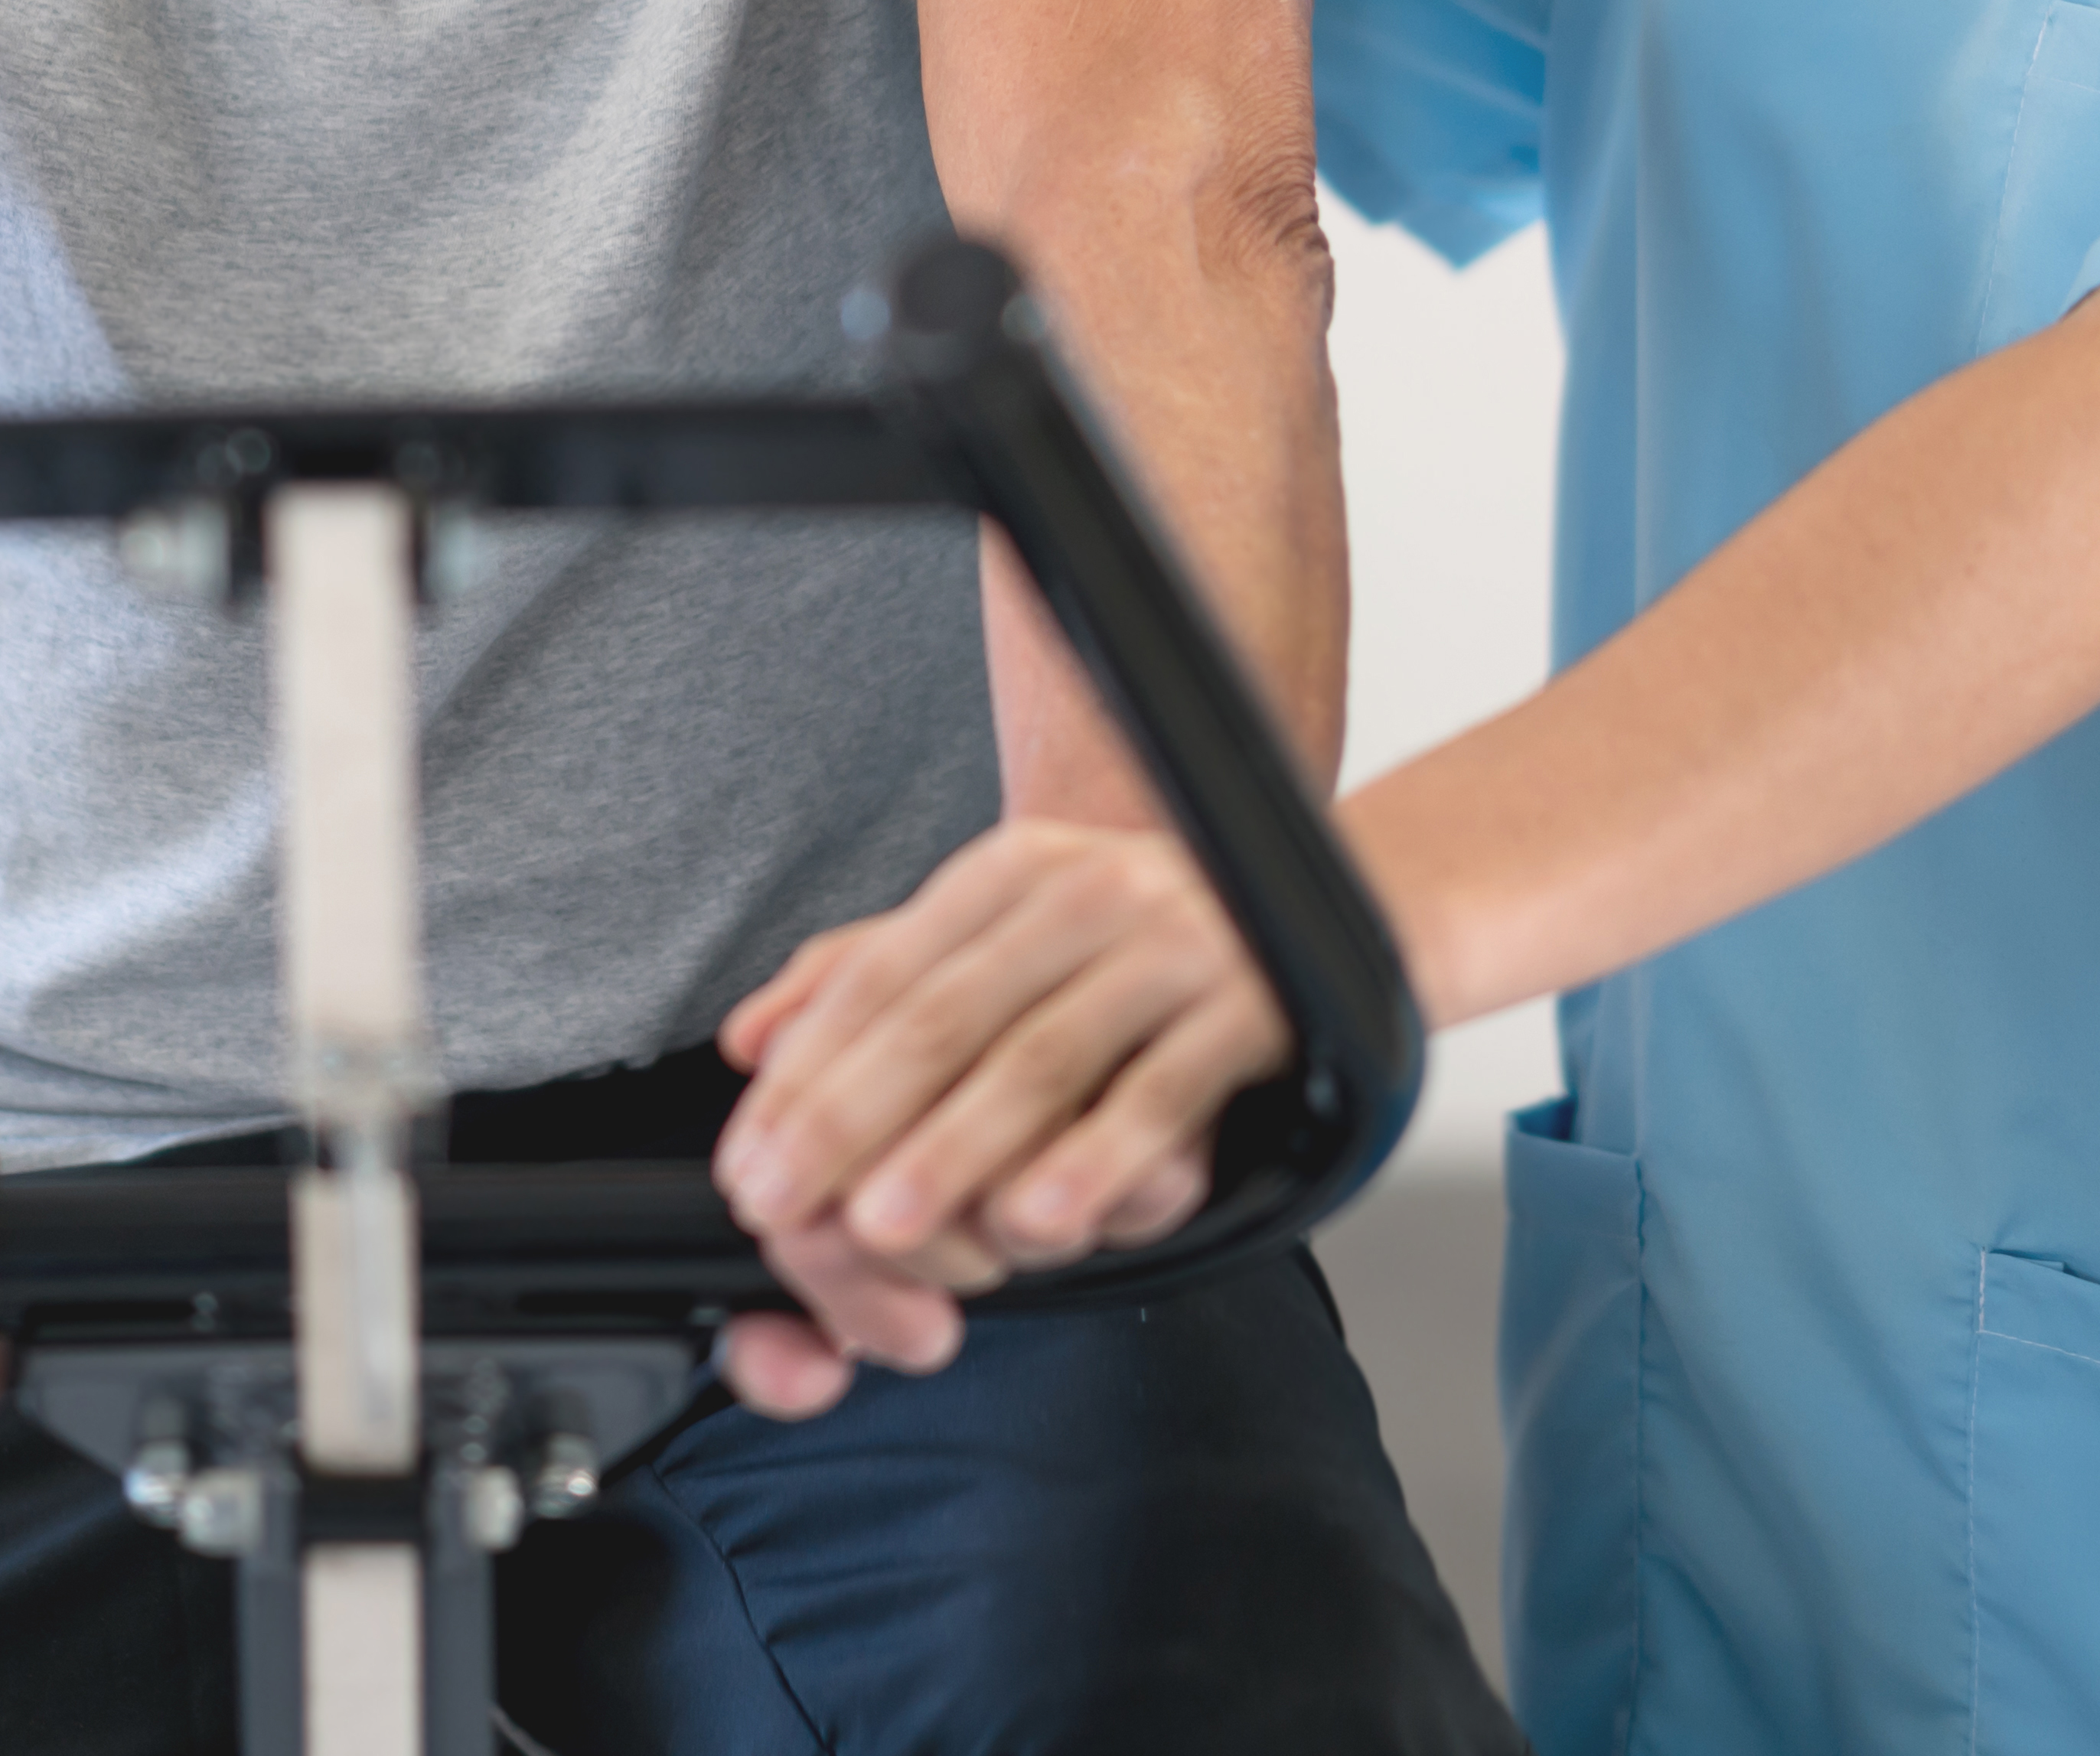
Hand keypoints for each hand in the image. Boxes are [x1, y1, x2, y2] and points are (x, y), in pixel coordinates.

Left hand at [694, 820, 1290, 1418]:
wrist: (1350, 905)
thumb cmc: (1159, 944)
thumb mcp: (1017, 930)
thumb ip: (884, 972)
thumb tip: (755, 1037)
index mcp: (1012, 877)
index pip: (881, 977)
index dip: (808, 1075)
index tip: (749, 1160)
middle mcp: (1085, 893)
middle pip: (942, 1015)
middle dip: (850, 1118)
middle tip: (784, 1202)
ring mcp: (1175, 944)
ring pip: (1039, 1057)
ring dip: (953, 1147)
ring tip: (884, 1222)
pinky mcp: (1254, 1002)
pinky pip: (1163, 1089)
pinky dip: (1098, 1159)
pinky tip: (1044, 1219)